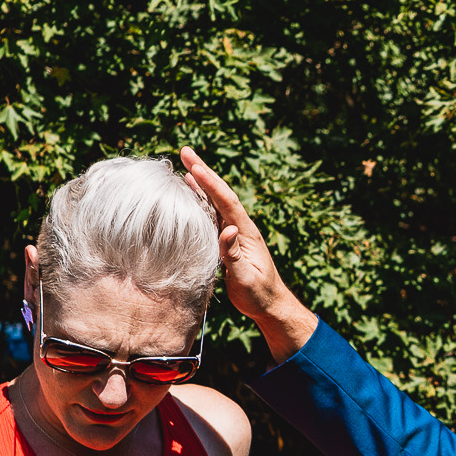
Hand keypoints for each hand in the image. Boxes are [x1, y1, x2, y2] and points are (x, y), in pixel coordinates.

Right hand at [179, 147, 317, 361]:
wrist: (269, 304)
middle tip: (186, 151)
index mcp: (246, 233)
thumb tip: (228, 229)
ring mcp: (235, 232)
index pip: (227, 201)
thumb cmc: (258, 294)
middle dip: (204, 172)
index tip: (194, 165)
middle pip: (221, 194)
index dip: (210, 182)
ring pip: (215, 201)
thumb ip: (235, 255)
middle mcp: (240, 227)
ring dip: (201, 182)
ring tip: (186, 163)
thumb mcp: (245, 278)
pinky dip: (201, 199)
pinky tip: (191, 192)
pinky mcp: (228, 240)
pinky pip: (212, 214)